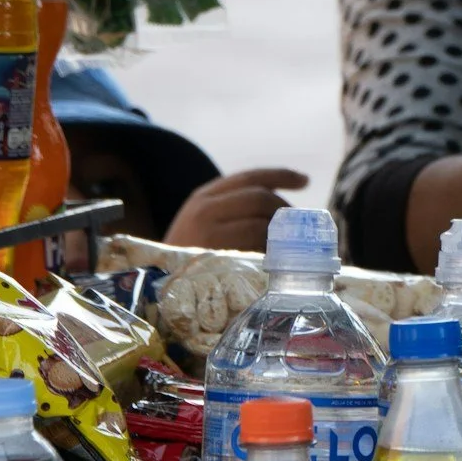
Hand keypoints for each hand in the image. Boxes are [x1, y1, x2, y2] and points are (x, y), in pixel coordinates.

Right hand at [164, 167, 310, 250]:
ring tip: (285, 248)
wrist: (156, 285)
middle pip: (260, 199)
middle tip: (297, 228)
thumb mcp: (202, 224)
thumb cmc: (187, 257)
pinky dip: (270, 254)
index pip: (250, 177)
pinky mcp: (215, 259)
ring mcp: (209, 234)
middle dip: (284, 211)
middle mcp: (205, 209)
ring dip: (280, 235)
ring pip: (260, 225)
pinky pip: (254, 251)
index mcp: (204, 197)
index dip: (281, 175)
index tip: (305, 180)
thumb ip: (231, 211)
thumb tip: (280, 210)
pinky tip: (273, 262)